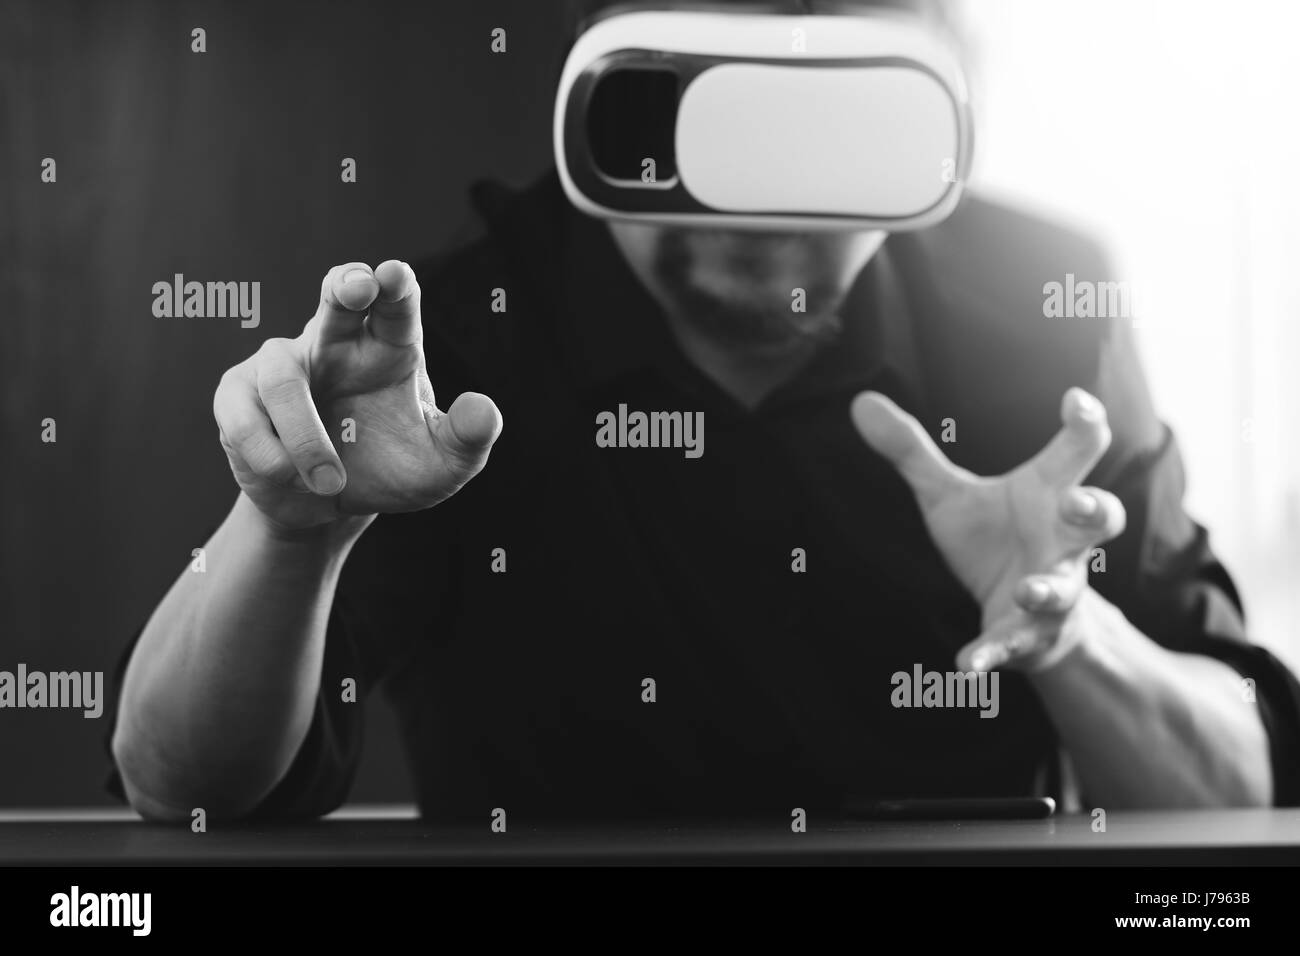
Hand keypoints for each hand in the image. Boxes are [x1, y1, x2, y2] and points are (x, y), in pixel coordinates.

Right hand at [213, 260, 501, 532]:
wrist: (329, 508)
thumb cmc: (390, 471)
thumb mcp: (441, 466)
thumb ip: (467, 440)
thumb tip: (484, 409)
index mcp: (388, 347)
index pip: (395, 305)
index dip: (394, 285)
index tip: (394, 276)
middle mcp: (335, 344)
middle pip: (337, 298)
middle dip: (345, 286)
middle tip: (358, 288)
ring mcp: (283, 365)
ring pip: (284, 378)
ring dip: (306, 437)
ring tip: (331, 483)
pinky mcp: (239, 397)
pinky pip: (245, 418)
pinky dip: (270, 454)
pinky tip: (287, 477)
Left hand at [850, 387, 1125, 671]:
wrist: (1019, 612)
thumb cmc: (995, 538)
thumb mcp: (949, 494)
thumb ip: (912, 451)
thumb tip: (859, 401)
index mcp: (1049, 494)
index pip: (1078, 452)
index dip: (1085, 425)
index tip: (1075, 401)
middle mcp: (1062, 540)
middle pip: (1100, 519)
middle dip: (1095, 510)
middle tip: (1079, 502)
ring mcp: (1052, 590)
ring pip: (1064, 590)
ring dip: (1047, 590)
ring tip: (1027, 590)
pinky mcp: (1026, 635)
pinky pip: (1012, 646)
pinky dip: (990, 655)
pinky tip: (965, 667)